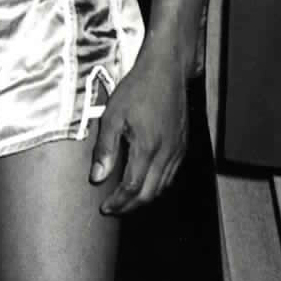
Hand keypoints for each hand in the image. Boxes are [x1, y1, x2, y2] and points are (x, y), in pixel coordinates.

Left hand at [89, 52, 188, 213]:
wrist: (166, 71)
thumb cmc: (138, 88)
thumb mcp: (112, 115)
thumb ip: (105, 148)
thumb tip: (97, 177)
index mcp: (147, 148)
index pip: (132, 188)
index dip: (118, 202)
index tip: (105, 207)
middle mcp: (166, 154)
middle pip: (150, 194)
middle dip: (130, 206)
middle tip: (114, 209)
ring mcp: (177, 151)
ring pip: (162, 187)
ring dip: (144, 198)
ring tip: (126, 200)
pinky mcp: (182, 146)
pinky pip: (171, 175)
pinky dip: (157, 186)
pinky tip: (145, 183)